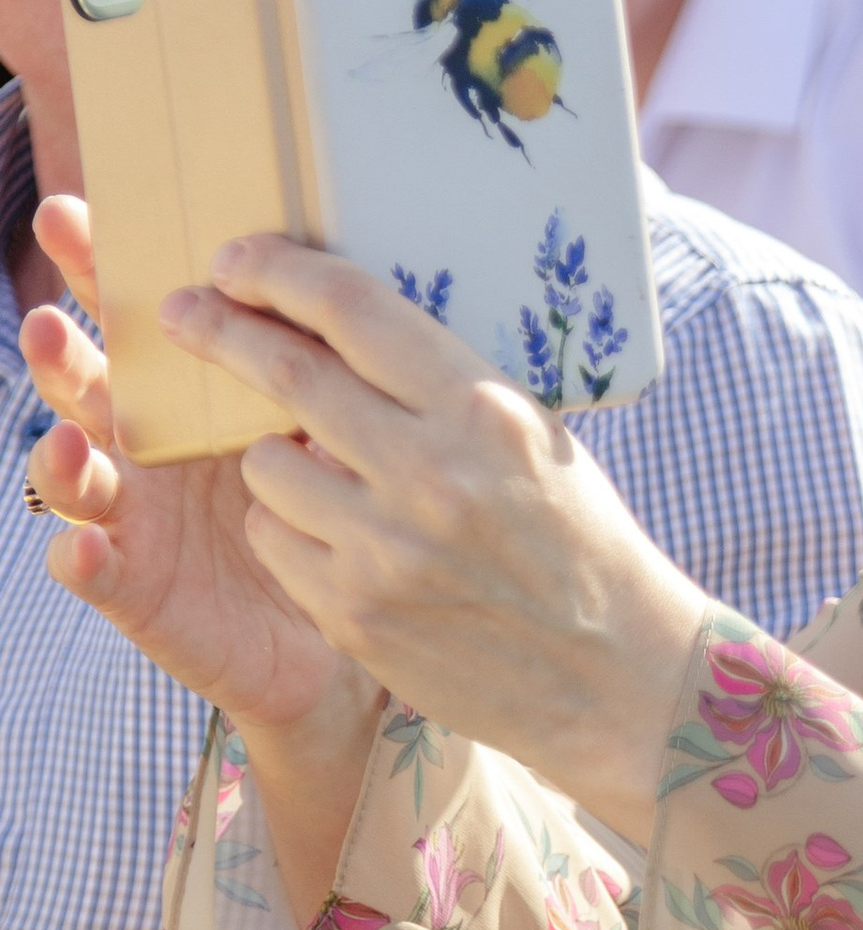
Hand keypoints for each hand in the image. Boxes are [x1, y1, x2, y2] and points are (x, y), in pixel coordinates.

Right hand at [21, 198, 364, 737]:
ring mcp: (130, 515)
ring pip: (71, 473)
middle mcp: (142, 444)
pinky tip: (85, 546)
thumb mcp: (324, 426)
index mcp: (185, 392)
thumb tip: (319, 280)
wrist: (340, 626)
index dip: (99, 267)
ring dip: (57, 452)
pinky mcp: (132, 586)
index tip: (75, 212)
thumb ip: (306, 365)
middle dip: (58, 349)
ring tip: (65, 436)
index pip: (135, 317)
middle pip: (84, 384)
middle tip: (49, 321)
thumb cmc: (332, 510)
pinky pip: (94, 569)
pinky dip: (80, 557)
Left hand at [164, 233, 703, 845]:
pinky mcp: (354, 613)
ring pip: (266, 463)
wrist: (611, 671)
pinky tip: (333, 533)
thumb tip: (335, 326)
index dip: (279, 272)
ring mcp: (386, 550)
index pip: (353, 310)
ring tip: (316, 465)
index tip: (235, 258)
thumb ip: (440, 385)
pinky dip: (288, 525)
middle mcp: (431, 474)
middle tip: (184, 312)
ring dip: (273, 452)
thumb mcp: (532, 434)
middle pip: (286, 373)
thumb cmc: (576, 537)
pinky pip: (275, 538)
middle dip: (219, 330)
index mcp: (483, 410)